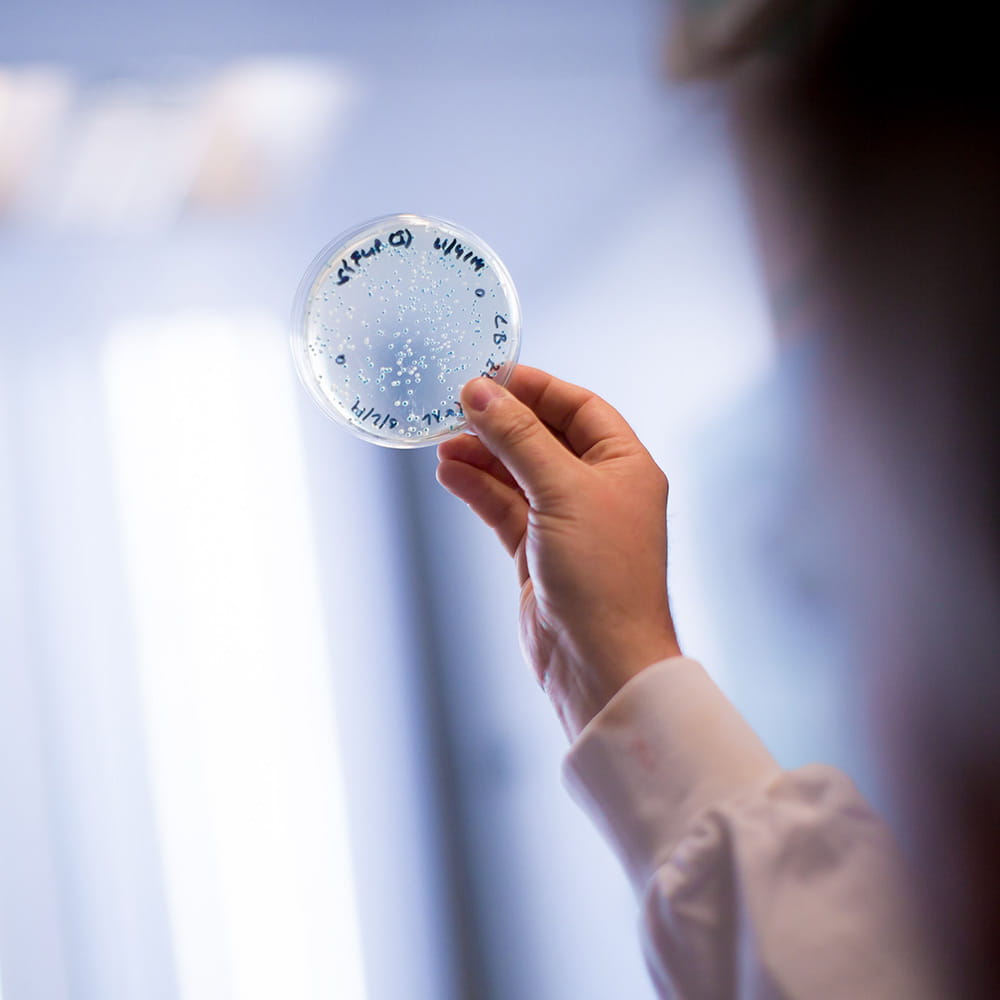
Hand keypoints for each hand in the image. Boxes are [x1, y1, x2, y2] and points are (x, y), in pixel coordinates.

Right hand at [436, 366, 680, 739]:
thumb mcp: (561, 492)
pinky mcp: (539, 554)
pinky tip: (450, 473)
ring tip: (443, 444)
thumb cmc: (603, 577)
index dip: (535, 389)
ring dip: (482, 457)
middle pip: (543, 438)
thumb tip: (480, 392)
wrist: (601, 663)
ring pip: (518, 475)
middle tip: (456, 408)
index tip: (490, 376)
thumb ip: (518, 438)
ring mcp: (567, 523)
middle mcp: (599, 489)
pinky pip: (504, 509)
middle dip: (501, 423)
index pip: (578, 407)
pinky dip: (478, 490)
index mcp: (625, 465)